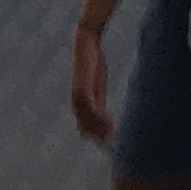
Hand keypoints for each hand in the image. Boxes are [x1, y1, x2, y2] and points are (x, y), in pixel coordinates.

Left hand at [71, 24, 113, 145]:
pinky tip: (111, 124)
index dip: (96, 137)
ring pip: (88, 122)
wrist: (86, 42)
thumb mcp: (97, 83)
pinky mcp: (83, 90)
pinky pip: (92, 110)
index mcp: (79, 103)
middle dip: (98, 138)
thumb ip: (98, 98)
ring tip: (114, 139)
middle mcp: (76, 102)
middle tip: (112, 147)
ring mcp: (78, 97)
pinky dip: (101, 119)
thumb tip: (104, 113)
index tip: (108, 145)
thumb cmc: (93, 61)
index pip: (85, 127)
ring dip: (101, 132)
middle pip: (86, 128)